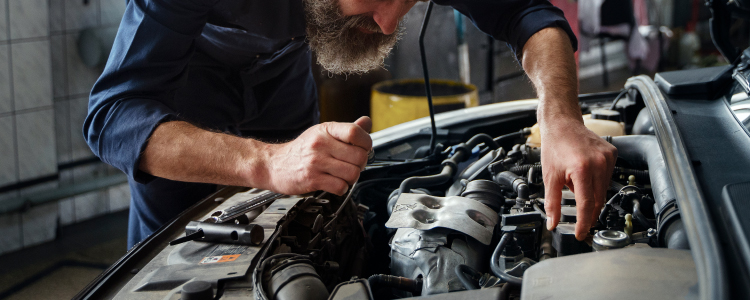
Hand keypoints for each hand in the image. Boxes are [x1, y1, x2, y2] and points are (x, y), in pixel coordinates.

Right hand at [261, 116, 371, 195]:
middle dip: (360, 164)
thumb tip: (366, 122)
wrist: (273, 164)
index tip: (363, 149)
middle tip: (352, 165)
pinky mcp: (313, 179)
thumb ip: (346, 130)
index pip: (355, 132)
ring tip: (342, 175)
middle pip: (359, 156)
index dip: (366, 143)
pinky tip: (335, 183)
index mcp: (326, 130)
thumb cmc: (300, 150)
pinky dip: (342, 188)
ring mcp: (316, 162)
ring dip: (351, 178)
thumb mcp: (322, 133)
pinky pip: (340, 186)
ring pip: (352, 173)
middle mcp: (321, 144)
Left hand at [541, 117, 616, 240]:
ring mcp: (608, 158)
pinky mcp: (612, 155)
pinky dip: (596, 183)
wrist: (563, 124)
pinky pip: (607, 178)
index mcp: (582, 169)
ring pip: (603, 190)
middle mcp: (599, 163)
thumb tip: (552, 222)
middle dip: (589, 213)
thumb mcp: (550, 177)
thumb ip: (552, 202)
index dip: (584, 223)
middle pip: (597, 200)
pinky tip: (585, 176)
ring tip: (576, 185)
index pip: (586, 205)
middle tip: (580, 221)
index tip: (581, 234)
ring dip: (591, 195)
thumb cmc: (555, 146)